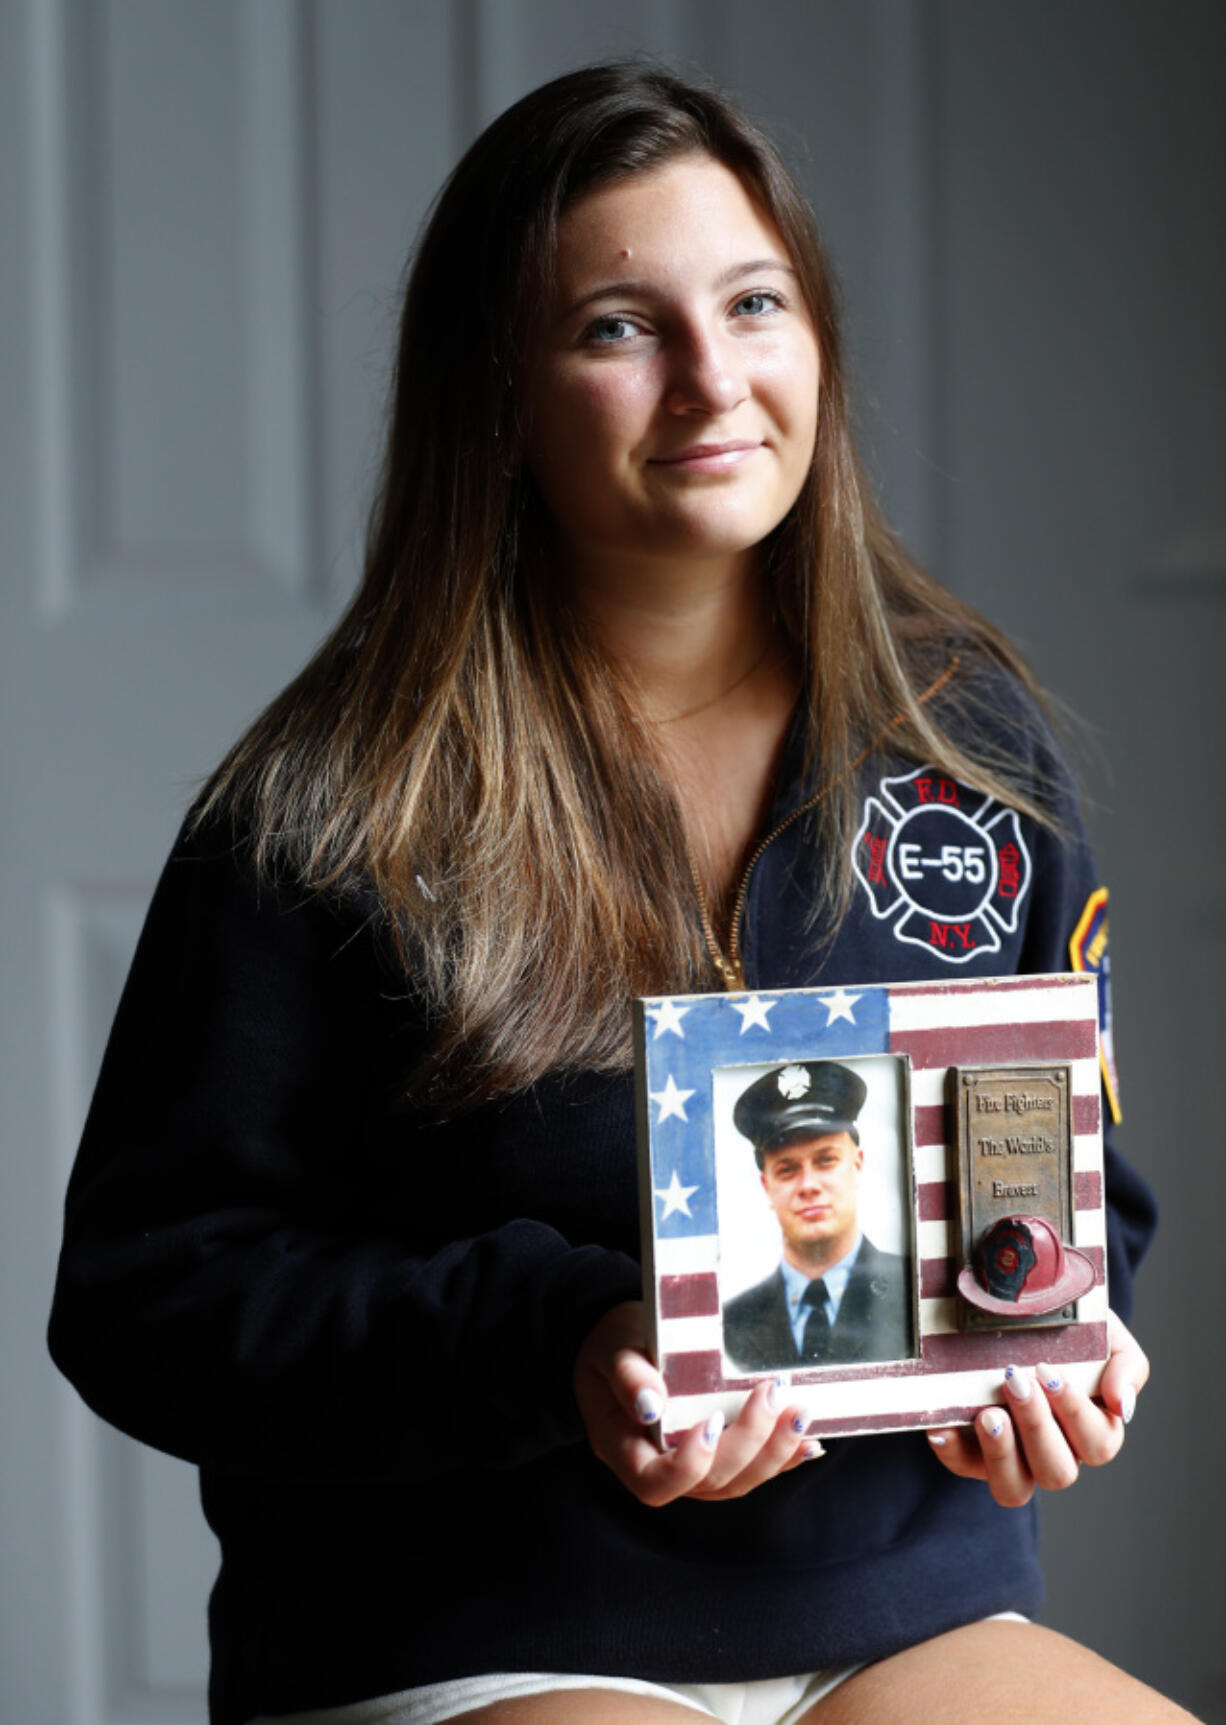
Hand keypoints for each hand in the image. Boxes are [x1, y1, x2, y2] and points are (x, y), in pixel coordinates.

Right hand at [573, 1300, 822, 1505]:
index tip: (712, 1420)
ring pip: (735, 1482)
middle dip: (749, 1443)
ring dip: (774, 1453)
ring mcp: (689, 1467)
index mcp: (622, 1448)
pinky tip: (809, 1442)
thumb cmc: (611, 1343)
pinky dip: (781, 1458)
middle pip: (709, 1483)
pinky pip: (749, 1469)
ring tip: (801, 1412)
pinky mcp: (714, 1456)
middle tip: (775, 1393)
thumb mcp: (611, 1349)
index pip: (655, 1483)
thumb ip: (628, 1377)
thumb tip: (651, 1407)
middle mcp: (658, 1467)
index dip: (690, 1464)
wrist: (618, 1342)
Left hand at [926, 1310, 1147, 1506]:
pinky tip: (943, 1426)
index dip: (1076, 1415)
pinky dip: (952, 1451)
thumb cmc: (1067, 1328)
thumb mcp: (1103, 1334)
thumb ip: (1126, 1366)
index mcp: (1092, 1428)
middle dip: (1037, 1427)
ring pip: (1014, 1488)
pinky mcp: (972, 1450)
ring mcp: (1013, 1456)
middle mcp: (1055, 1451)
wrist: (1013, 1305)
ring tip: (988, 1414)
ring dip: (1002, 1454)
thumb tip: (1123, 1406)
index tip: (1049, 1372)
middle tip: (1015, 1381)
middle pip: (1058, 1472)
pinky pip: (963, 1466)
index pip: (1098, 1444)